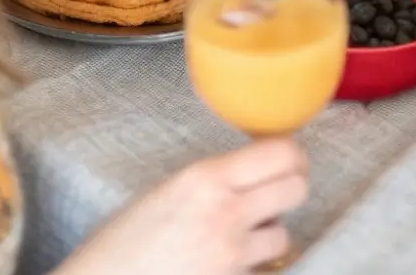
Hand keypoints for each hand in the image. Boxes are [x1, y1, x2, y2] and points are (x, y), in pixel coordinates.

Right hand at [60, 139, 307, 274]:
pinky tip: (226, 264)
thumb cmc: (119, 246)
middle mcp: (225, 211)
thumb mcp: (167, 192)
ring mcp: (230, 255)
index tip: (289, 160)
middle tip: (274, 195)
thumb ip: (214, 179)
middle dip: (289, 190)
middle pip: (296, 188)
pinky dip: (251, 267)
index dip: (293, 156)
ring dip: (268, 235)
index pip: (281, 152)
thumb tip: (256, 171)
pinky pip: (261, 270)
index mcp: (206, 177)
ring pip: (283, 235)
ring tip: (239, 237)